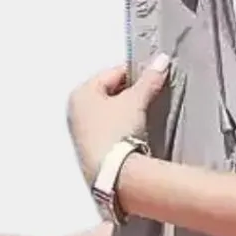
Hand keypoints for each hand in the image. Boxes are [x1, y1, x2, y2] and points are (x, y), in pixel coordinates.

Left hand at [66, 54, 170, 186]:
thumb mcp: (136, 101)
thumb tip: (161, 61)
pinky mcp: (89, 151)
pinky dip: (121, 129)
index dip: (135, 73)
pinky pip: (108, 131)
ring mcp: (80, 133)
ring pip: (109, 113)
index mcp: (80, 92)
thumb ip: (149, 79)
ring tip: (143, 119)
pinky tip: (134, 135)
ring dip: (126, 113)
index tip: (153, 76)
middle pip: (108, 93)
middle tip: (149, 98)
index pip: (112, 73)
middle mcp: (75, 111)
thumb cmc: (116, 132)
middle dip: (130, 94)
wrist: (114, 173)